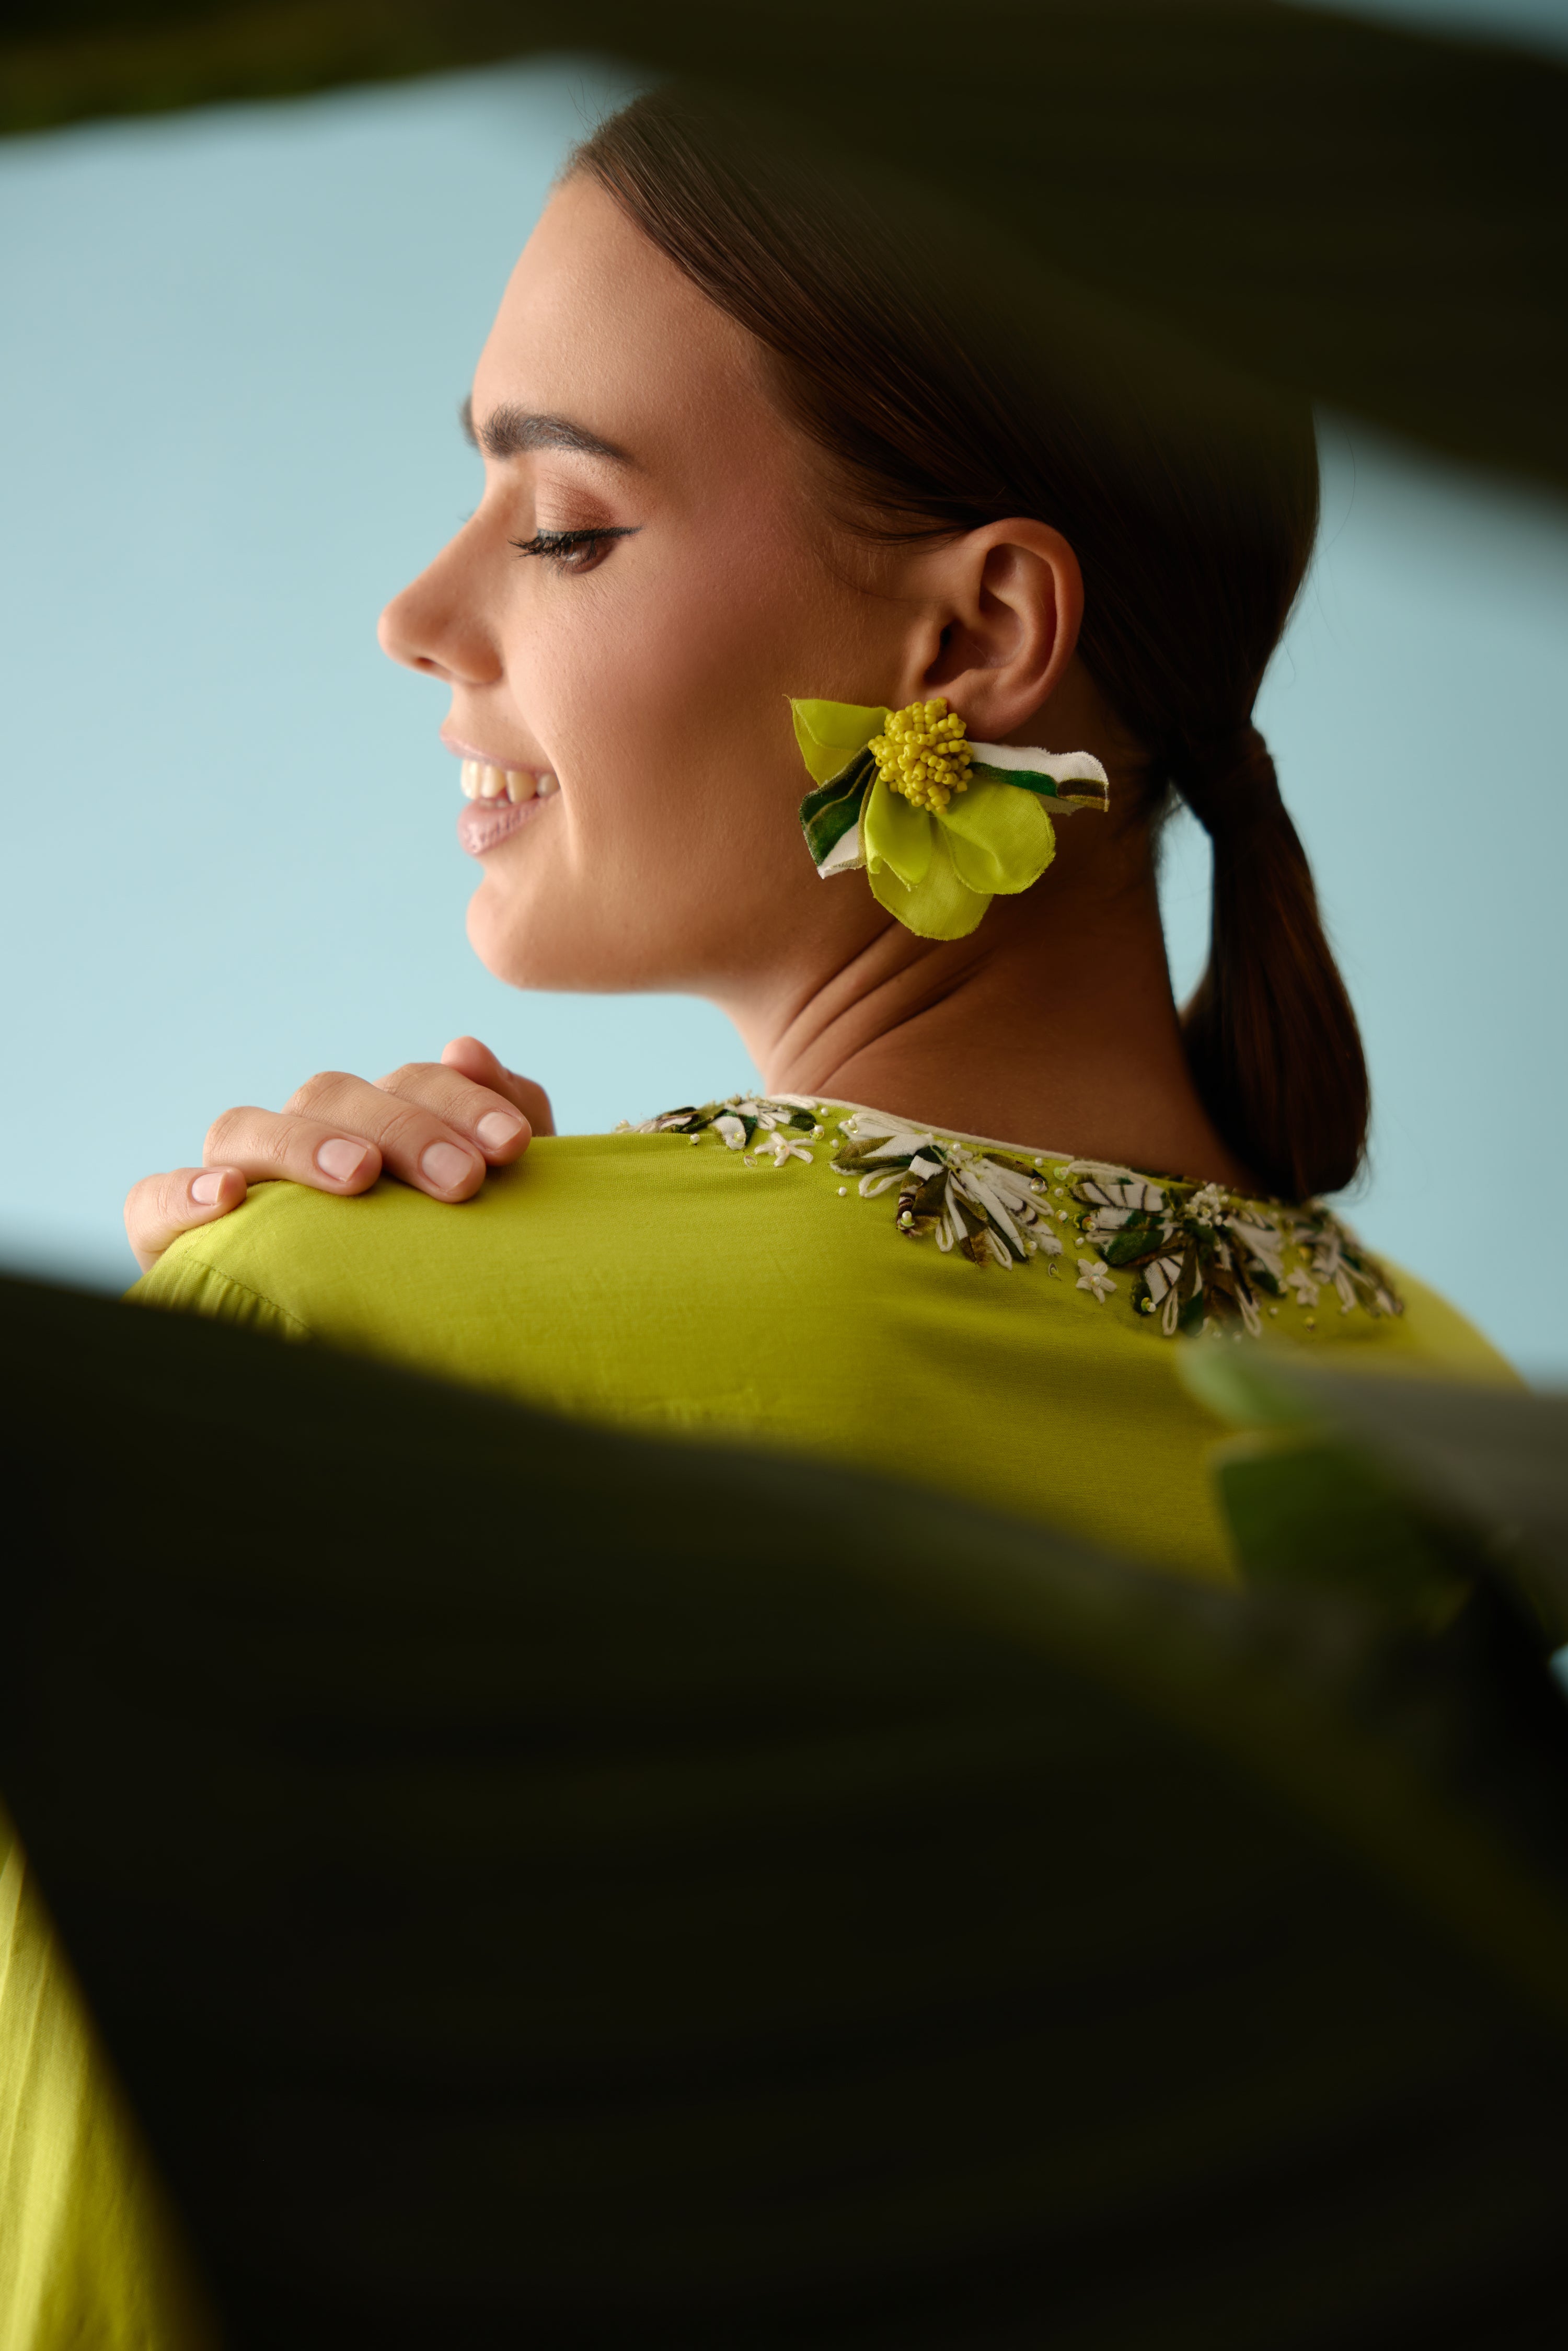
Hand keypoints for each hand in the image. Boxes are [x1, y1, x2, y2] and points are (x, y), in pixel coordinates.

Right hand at [124, 1037, 553, 1272]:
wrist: (417, 1370)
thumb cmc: (458, 1279)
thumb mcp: (499, 1206)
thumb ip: (506, 1122)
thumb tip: (469, 1047)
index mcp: (377, 1128)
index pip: (405, 1082)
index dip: (458, 1097)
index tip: (514, 1144)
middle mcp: (302, 1142)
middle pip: (329, 1094)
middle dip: (402, 1128)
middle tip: (462, 1180)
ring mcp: (237, 1185)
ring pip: (244, 1127)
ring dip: (303, 1143)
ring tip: (357, 1177)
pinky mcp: (175, 1238)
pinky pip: (151, 1200)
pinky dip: (179, 1191)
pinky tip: (224, 1196)